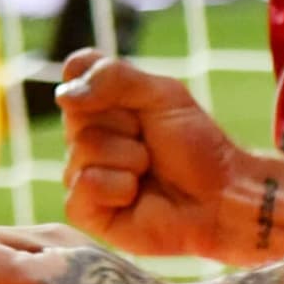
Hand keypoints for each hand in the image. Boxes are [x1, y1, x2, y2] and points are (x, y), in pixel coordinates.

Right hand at [59, 50, 256, 261]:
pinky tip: (136, 195)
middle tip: (151, 139)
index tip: (135, 99)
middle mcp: (87, 135)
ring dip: (130, 158)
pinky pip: (85, 185)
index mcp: (104, 104)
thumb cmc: (196, 146)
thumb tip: (64, 92)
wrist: (219, 196)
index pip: (76, 72)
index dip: (99, 82)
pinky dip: (120, 187)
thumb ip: (115, 79)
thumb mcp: (164, 95)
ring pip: (83, 149)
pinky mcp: (84, 210)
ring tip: (148, 169)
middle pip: (77, 112)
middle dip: (126, 124)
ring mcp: (83, 171)